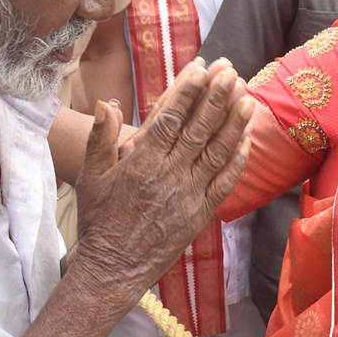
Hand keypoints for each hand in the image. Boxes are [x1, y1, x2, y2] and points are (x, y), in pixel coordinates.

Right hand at [73, 58, 252, 306]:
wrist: (112, 268)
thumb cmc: (98, 221)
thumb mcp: (89, 177)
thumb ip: (99, 138)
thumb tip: (106, 102)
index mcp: (141, 163)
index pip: (169, 119)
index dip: (186, 92)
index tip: (200, 68)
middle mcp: (168, 176)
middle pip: (198, 130)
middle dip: (216, 98)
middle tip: (231, 72)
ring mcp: (188, 196)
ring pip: (217, 153)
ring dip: (234, 124)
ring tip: (247, 97)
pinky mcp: (200, 214)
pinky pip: (224, 184)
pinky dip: (237, 160)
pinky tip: (247, 139)